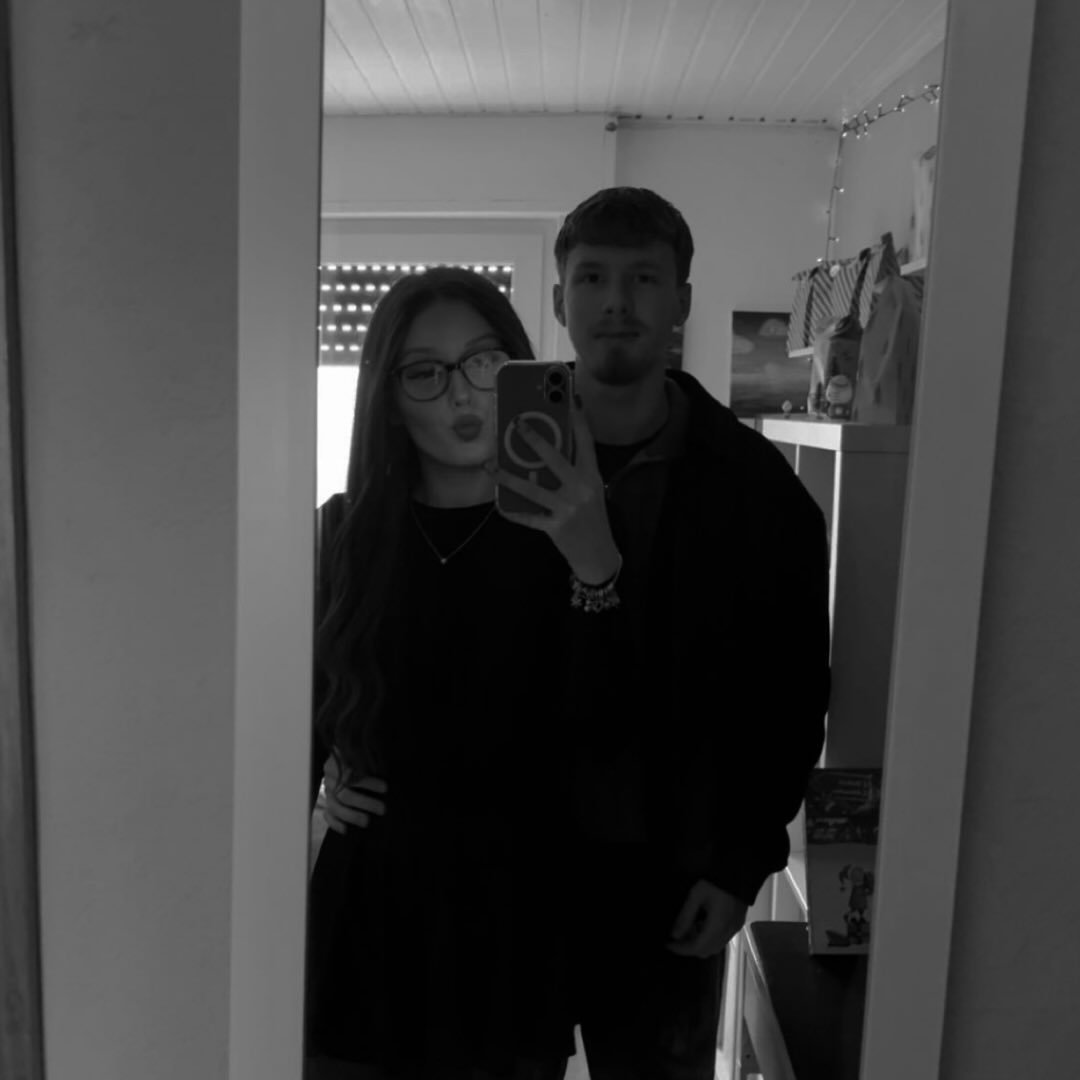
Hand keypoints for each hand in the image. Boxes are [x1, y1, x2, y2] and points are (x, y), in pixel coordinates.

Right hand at [320, 754, 387, 834]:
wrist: (344, 756)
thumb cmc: (360, 756)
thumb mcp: (363, 753)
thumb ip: (369, 761)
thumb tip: (384, 771)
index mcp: (339, 762)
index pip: (352, 773)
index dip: (369, 782)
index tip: (385, 788)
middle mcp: (331, 777)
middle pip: (344, 793)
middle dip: (364, 803)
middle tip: (382, 809)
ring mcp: (327, 790)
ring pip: (335, 806)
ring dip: (351, 815)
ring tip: (366, 822)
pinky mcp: (326, 801)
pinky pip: (327, 814)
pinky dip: (335, 823)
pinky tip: (345, 830)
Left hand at [492, 394, 619, 583]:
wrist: (598, 555)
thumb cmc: (593, 517)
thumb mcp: (591, 490)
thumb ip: (573, 471)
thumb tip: (544, 450)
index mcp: (592, 476)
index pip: (585, 442)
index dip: (577, 419)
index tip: (568, 397)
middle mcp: (580, 489)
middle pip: (554, 458)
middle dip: (534, 439)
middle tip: (516, 422)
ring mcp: (566, 509)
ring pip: (532, 488)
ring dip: (508, 476)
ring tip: (490, 465)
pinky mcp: (555, 528)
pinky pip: (528, 517)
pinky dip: (512, 511)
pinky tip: (498, 503)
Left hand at [667, 880, 748, 957]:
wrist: (740, 873)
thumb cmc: (716, 883)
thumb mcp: (696, 896)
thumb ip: (685, 916)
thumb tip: (674, 935)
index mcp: (717, 927)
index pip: (697, 948)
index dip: (681, 949)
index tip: (669, 944)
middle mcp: (727, 933)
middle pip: (707, 951)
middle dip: (690, 947)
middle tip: (677, 936)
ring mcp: (734, 929)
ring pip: (715, 947)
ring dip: (700, 943)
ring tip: (689, 928)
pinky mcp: (738, 924)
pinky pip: (722, 939)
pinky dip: (710, 938)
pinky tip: (703, 924)